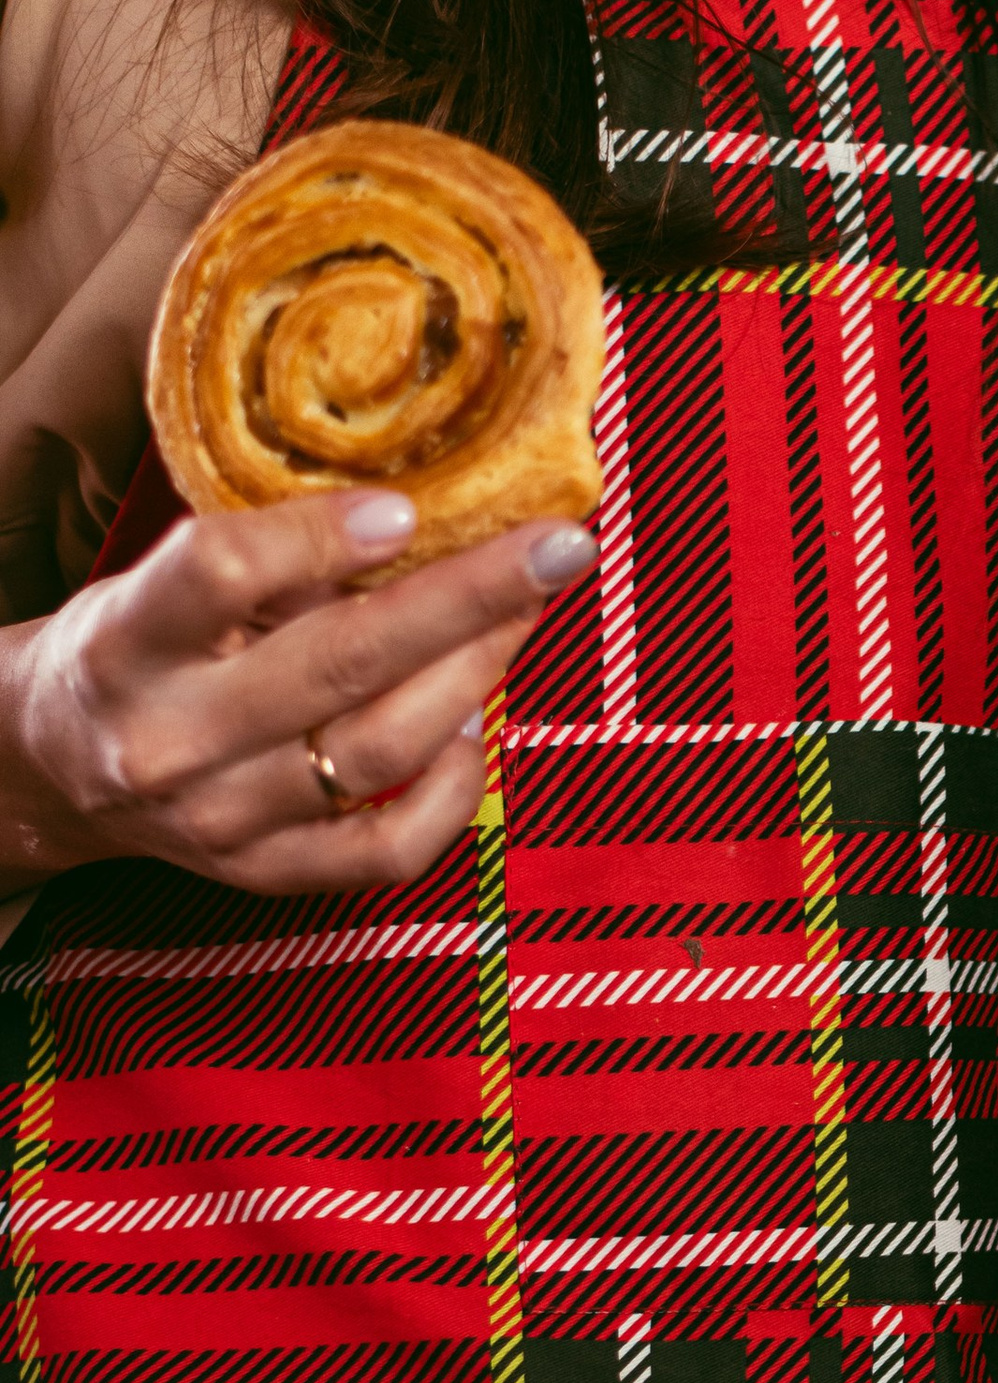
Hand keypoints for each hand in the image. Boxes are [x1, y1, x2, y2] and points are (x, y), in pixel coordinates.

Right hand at [0, 488, 596, 899]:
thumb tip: (421, 520)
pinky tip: (474, 727)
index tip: (406, 508)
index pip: (221, 573)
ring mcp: (222, 819)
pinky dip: (454, 788)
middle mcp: (170, 739)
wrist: (54, 770)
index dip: (320, 537)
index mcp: (127, 642)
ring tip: (519, 619)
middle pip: (341, 662)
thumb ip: (264, 566)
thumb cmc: (132, 650)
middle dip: (469, 597)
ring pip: (381, 748)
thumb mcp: (156, 586)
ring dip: (474, 676)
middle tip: (557, 547)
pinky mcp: (266, 874)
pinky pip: (390, 844)